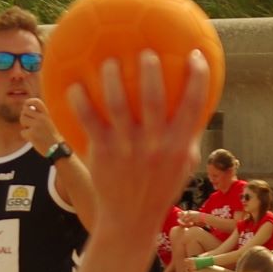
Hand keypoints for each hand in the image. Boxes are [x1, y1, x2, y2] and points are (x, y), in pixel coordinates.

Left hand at [19, 95, 58, 151]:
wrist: (57, 149)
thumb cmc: (51, 136)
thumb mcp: (48, 122)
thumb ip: (39, 115)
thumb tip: (25, 109)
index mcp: (46, 114)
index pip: (35, 101)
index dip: (28, 102)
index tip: (26, 106)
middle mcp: (42, 118)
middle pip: (24, 111)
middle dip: (24, 117)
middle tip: (29, 124)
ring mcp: (36, 126)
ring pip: (22, 119)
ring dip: (24, 126)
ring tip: (32, 131)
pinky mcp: (32, 134)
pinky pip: (22, 132)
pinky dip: (26, 136)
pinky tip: (33, 139)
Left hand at [66, 46, 215, 242]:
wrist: (131, 220)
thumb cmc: (159, 187)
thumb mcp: (184, 165)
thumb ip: (188, 136)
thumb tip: (195, 103)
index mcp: (179, 146)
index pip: (194, 106)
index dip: (198, 78)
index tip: (196, 55)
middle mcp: (154, 145)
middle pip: (153, 100)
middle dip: (151, 72)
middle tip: (146, 51)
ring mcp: (127, 148)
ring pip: (118, 106)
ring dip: (113, 80)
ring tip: (109, 62)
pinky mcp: (103, 153)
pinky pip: (89, 121)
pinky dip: (80, 102)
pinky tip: (74, 86)